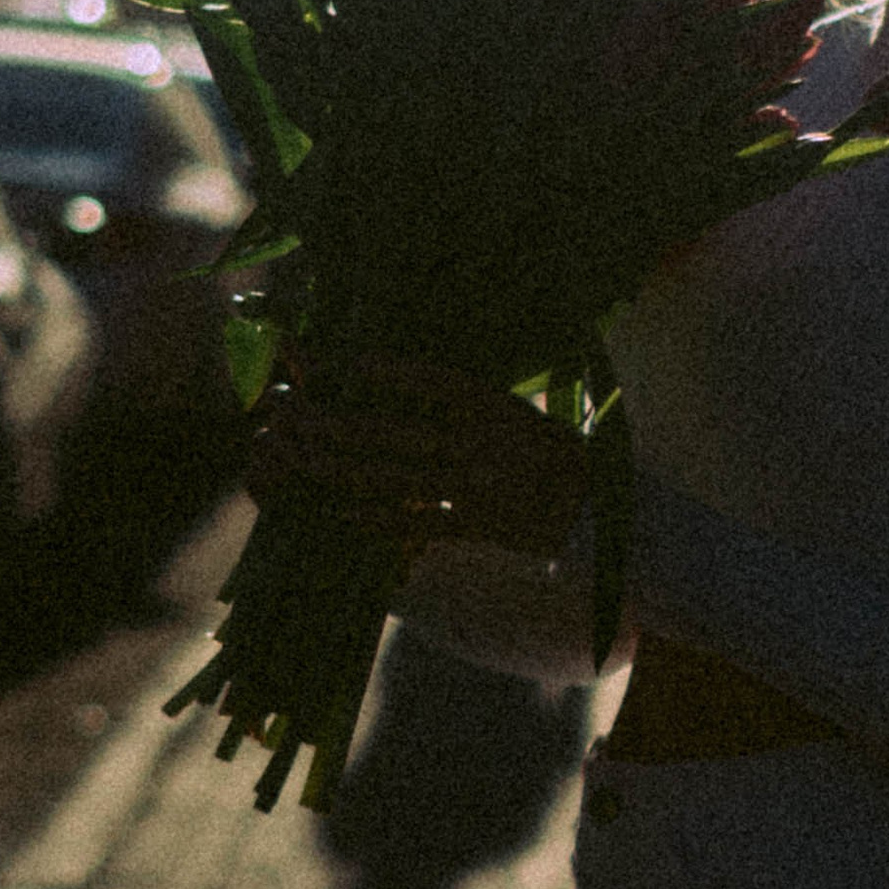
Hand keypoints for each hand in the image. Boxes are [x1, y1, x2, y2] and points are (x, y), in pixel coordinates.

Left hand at [248, 359, 590, 560]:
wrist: (597, 514)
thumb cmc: (556, 454)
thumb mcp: (520, 412)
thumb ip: (467, 400)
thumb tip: (401, 379)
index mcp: (499, 410)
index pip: (437, 383)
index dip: (390, 372)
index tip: (348, 361)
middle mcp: (483, 447)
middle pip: (394, 434)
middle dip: (334, 423)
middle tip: (291, 410)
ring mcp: (477, 490)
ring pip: (392, 478)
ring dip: (339, 468)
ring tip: (299, 454)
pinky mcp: (476, 527)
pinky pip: (416, 523)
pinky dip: (375, 519)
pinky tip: (338, 511)